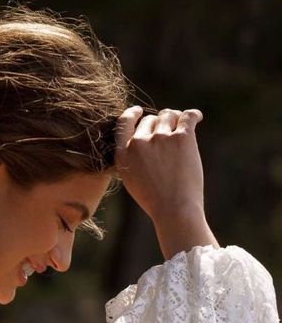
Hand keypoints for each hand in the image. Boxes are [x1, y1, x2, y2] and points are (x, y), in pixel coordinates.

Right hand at [114, 106, 205, 223]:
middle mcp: (139, 142)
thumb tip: (143, 133)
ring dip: (175, 121)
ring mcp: (160, 138)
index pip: (123, 123)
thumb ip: (132, 156)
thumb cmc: (155, 200)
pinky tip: (197, 117)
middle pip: (151, 119)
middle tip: (170, 134)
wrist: (175, 210)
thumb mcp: (132, 180)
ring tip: (182, 133)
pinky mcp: (182, 137)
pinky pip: (188, 116)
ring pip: (169, 115)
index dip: (133, 114)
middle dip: (160, 124)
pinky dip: (194, 115)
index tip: (139, 111)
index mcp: (123, 154)